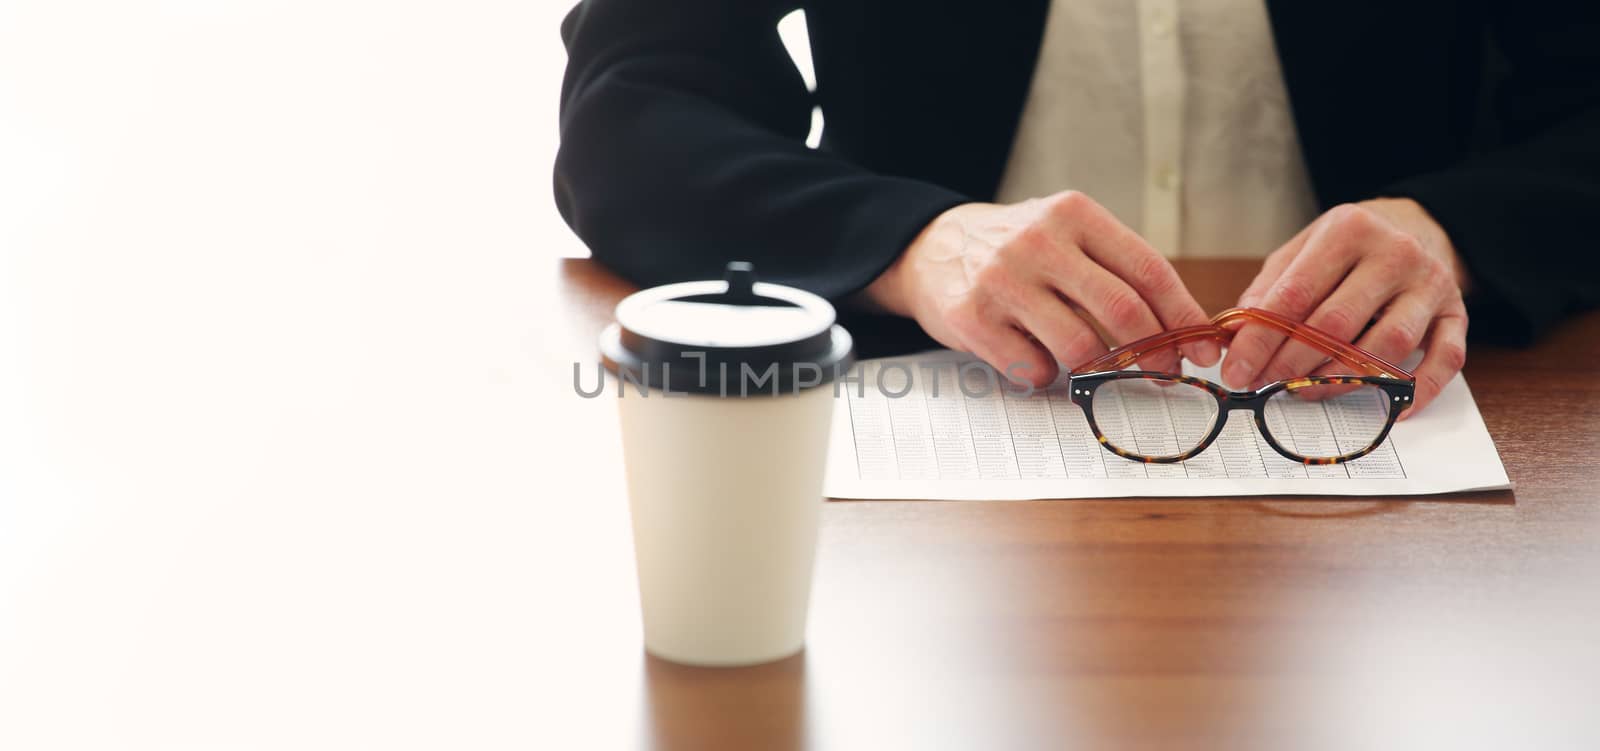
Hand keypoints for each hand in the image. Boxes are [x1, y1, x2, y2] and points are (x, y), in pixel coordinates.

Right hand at [864, 190, 1219, 387]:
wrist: (928, 248)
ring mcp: (1002, 280)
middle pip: (1122, 311)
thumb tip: (1179, 328)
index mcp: (1073, 214)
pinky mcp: (973, 318)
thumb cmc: (1013, 248)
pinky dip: (1044, 374)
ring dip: (1096, 368)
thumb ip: (1113, 268)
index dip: (1183, 316)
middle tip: (1164, 372)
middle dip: (1155, 353)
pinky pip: (1033, 368)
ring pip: (1080, 347)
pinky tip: (1034, 355)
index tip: (1201, 347)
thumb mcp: (1064, 232)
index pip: (1148, 269)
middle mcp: (1038, 241)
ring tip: (1090, 363)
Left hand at [1222, 199, 1469, 413]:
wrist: (1417, 226)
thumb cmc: (1348, 247)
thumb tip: (1236, 336)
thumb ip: (1269, 288)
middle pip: (1336, 325)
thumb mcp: (1302, 249)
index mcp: (1349, 229)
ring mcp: (1431, 284)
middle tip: (1263, 386)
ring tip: (1305, 394)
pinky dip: (1419, 389)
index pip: (1295, 295)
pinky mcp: (1457, 313)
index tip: (1237, 370)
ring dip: (1340, 381)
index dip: (1260, 339)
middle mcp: (1395, 253)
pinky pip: (1446, 359)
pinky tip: (1391, 409)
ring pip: (1385, 347)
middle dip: (1291, 365)